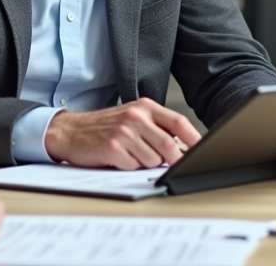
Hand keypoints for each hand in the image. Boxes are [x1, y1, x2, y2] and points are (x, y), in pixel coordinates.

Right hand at [44, 98, 201, 168]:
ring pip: (153, 160)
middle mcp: (135, 117)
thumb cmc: (104, 127)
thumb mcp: (132, 118)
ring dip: (147, 164)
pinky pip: (134, 166)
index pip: (178, 122)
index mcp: (144, 107)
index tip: (205, 150)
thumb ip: (156, 128)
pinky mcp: (112, 147)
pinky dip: (130, 167)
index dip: (195, 138)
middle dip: (174, 161)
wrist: (70, 131)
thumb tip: (184, 149)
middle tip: (172, 166)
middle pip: (169, 145)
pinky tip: (119, 159)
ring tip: (131, 155)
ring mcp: (124, 132)